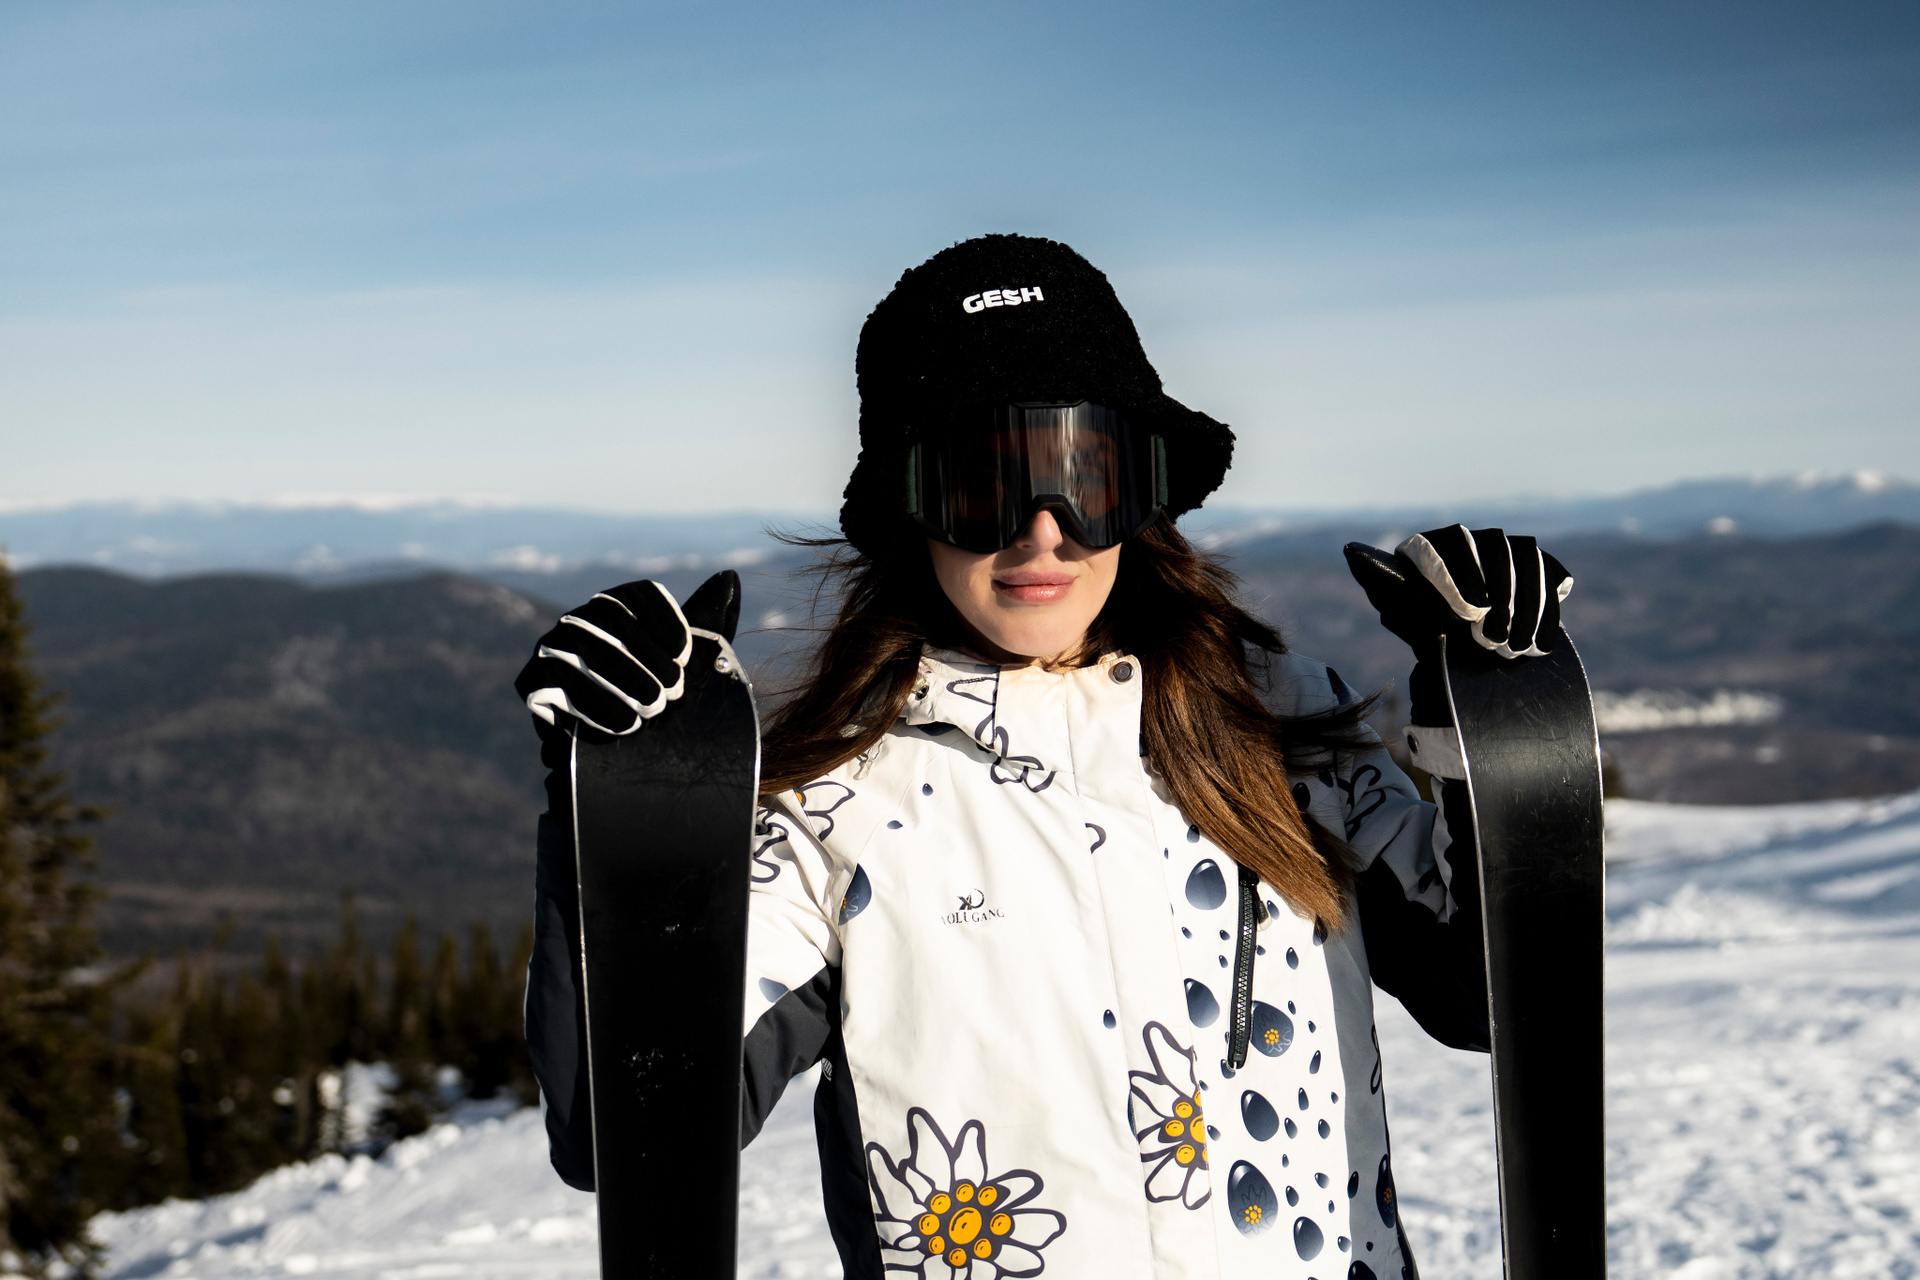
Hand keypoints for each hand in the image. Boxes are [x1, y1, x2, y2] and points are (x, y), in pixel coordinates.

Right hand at [513, 571, 743, 738]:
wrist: (628, 760)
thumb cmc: (662, 703)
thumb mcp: (694, 664)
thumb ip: (710, 622)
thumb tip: (730, 578)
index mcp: (620, 607)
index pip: (640, 594)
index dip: (665, 619)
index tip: (685, 654)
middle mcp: (582, 619)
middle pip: (607, 615)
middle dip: (645, 656)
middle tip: (671, 692)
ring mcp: (552, 646)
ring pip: (582, 646)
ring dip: (622, 679)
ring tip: (651, 709)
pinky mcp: (532, 680)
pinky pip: (553, 680)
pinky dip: (592, 702)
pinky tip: (622, 723)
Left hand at [1344, 528, 1571, 733]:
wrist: (1464, 650)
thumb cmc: (1423, 625)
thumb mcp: (1399, 609)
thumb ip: (1380, 581)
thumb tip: (1351, 549)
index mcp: (1431, 544)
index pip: (1446, 545)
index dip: (1460, 576)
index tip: (1469, 611)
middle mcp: (1470, 537)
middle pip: (1492, 547)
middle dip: (1498, 594)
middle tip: (1490, 638)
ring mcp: (1505, 547)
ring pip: (1525, 557)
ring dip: (1525, 605)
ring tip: (1513, 648)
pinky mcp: (1537, 564)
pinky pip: (1549, 573)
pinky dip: (1548, 610)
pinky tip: (1540, 646)